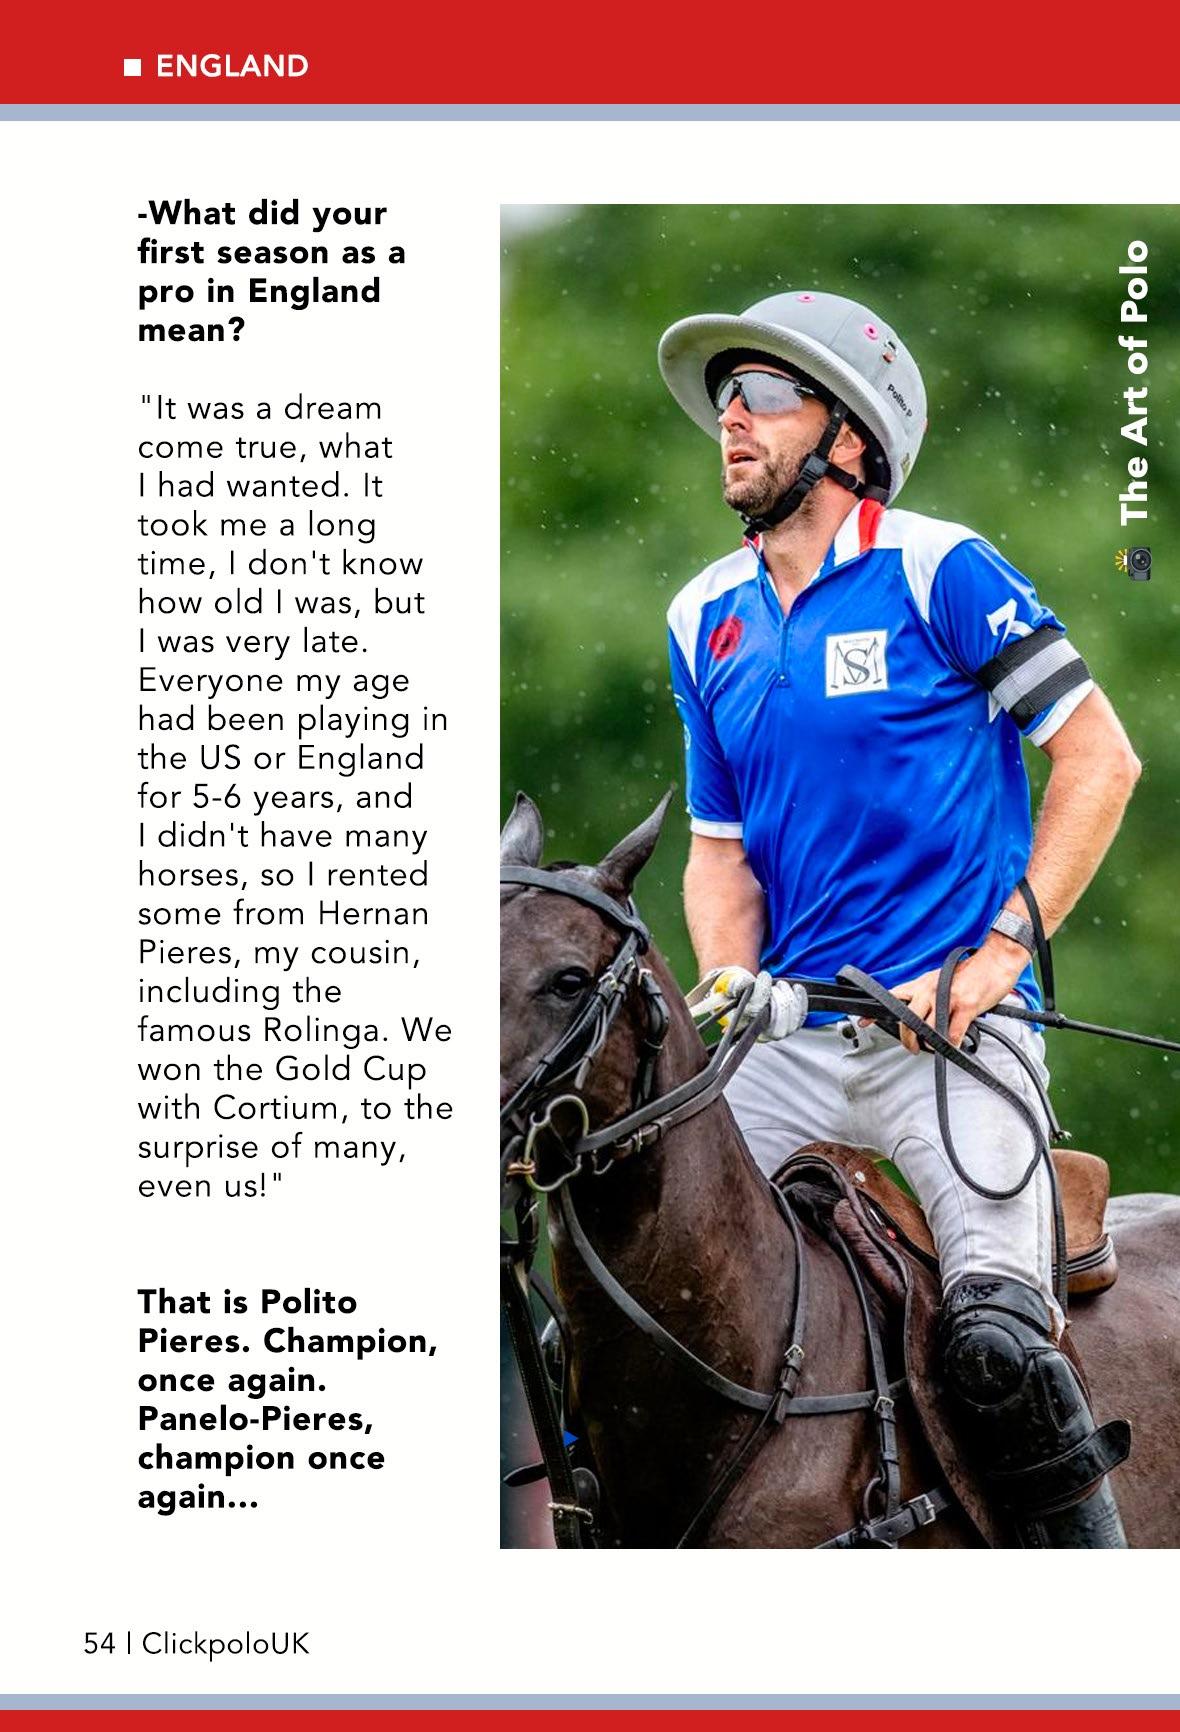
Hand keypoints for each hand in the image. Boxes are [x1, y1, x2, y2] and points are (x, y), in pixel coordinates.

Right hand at [688, 967, 807, 1040]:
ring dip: (789, 998)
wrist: (749, 999)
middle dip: (779, 999)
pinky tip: (797, 988)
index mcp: (744, 1025)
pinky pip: (801, 1016)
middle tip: (775, 986)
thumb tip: (743, 983)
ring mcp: (778, 1031)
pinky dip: (801, 1001)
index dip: (763, 991)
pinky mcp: (791, 1026)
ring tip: (781, 986)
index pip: (757, 1011)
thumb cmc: (740, 993)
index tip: (764, 976)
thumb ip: (735, 984)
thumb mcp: (733, 987)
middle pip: (777, 1022)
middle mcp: (762, 1033)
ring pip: (792, 1020)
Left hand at [867, 936, 1028, 1053]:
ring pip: (927, 1027)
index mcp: (922, 984)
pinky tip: (952, 1046)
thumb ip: (929, 996)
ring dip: (928, 1044)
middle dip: (907, 1039)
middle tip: (912, 1048)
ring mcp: (948, 998)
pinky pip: (953, 1032)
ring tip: (933, 1048)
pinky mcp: (966, 1006)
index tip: (864, 1022)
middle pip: (907, 1019)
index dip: (877, 1011)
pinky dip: (951, 1043)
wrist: (996, 960)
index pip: (893, 996)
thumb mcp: (942, 980)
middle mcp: (930, 990)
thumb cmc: (971, 973)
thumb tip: (920, 1015)